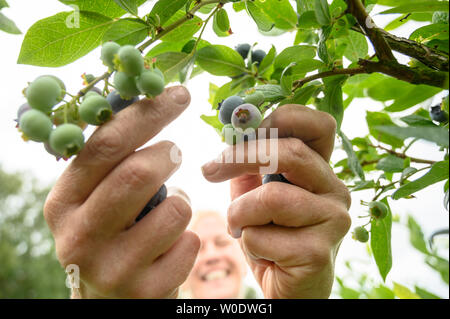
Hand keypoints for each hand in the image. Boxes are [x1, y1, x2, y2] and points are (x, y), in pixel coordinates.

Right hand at [44, 86, 199, 297]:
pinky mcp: (144, 292)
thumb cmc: (108, 234)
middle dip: (167, 154)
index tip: (179, 94)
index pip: (105, 144)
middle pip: (137, 173)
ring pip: (174, 209)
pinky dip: (189, 238)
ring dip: (182, 202)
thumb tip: (151, 101)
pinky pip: (190, 244)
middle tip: (174, 153)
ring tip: (169, 211)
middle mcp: (79, 236)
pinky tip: (170, 247)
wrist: (107, 299)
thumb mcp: (94, 199)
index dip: (147, 113)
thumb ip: (111, 162)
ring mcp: (111, 268)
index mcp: (63, 202)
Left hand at [201, 104, 351, 298]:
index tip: (244, 131)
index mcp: (321, 171)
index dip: (282, 118)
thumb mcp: (255, 195)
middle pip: (291, 153)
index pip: (319, 125)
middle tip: (208, 170)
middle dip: (240, 156)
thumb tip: (230, 132)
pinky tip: (262, 255)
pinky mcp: (319, 253)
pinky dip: (248, 243)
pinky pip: (262, 235)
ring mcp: (333, 221)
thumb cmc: (272, 238)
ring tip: (238, 228)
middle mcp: (335, 190)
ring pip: (271, 197)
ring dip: (239, 213)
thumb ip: (250, 165)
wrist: (286, 289)